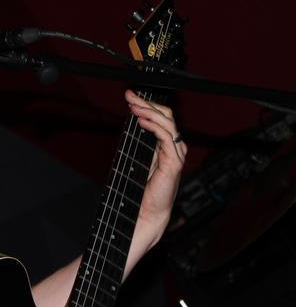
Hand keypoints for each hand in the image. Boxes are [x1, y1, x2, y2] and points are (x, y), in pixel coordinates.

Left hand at [125, 89, 186, 246]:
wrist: (148, 210)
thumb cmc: (144, 187)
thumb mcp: (140, 157)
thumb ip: (142, 140)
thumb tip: (134, 120)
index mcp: (167, 144)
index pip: (161, 116)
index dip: (147, 104)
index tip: (131, 96)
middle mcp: (174, 146)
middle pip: (166, 115)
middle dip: (147, 102)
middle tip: (130, 96)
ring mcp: (176, 153)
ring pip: (167, 122)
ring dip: (149, 111)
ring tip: (133, 106)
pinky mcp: (174, 162)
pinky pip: (166, 138)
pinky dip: (154, 127)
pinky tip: (141, 122)